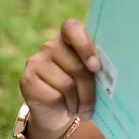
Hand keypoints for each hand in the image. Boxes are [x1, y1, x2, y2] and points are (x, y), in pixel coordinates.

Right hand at [19, 19, 100, 138]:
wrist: (55, 110)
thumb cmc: (80, 87)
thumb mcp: (90, 73)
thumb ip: (95, 66)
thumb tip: (111, 74)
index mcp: (69, 37)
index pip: (72, 28)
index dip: (85, 46)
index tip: (96, 67)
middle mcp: (50, 45)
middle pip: (77, 66)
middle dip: (89, 90)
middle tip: (93, 106)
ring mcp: (36, 61)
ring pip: (67, 84)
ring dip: (79, 102)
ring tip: (83, 109)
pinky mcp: (26, 79)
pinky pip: (54, 96)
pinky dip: (65, 107)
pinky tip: (67, 109)